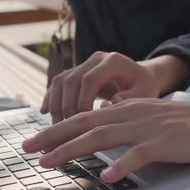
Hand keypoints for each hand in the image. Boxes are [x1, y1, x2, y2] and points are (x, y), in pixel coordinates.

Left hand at [23, 98, 189, 182]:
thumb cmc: (181, 122)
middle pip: (83, 124)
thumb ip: (121, 120)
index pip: (82, 117)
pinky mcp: (163, 142)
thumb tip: (98, 129)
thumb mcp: (144, 116)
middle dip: (52, 137)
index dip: (56, 129)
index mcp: (122, 109)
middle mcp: (128, 115)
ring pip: (102, 137)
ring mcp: (145, 128)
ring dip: (73, 150)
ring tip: (51, 162)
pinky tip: (108, 177)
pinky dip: (122, 165)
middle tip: (28, 150)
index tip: (34, 141)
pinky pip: (139, 154)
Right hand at [43, 51, 189, 122]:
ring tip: (58, 128)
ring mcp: (84, 64)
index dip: (82, 101)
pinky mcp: (76, 73)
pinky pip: (57, 83)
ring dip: (56, 105)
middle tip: (65, 130)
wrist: (140, 77)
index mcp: (112, 61)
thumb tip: (109, 104)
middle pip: (71, 80)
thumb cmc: (143, 87)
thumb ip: (129, 99)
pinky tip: (44, 112)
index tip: (82, 121)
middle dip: (66, 107)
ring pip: (61, 81)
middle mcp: (95, 60)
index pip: (89, 80)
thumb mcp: (145, 94)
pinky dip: (50, 98)